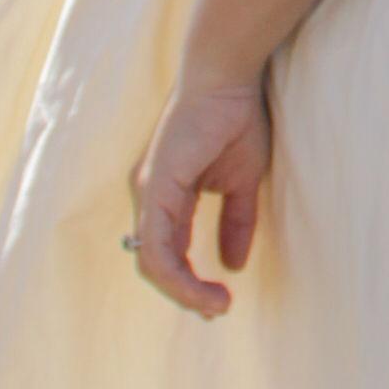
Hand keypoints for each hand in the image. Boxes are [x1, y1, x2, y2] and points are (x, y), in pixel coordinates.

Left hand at [126, 71, 274, 319]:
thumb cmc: (234, 118)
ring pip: (152, 263)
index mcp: (166, 195)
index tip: (218, 302)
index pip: (168, 251)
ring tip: (215, 305)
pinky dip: (177, 276)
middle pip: (155, 263)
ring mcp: (147, 193)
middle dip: (185, 294)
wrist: (227, 78)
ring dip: (183, 292)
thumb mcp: (241, 182)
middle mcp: (149, 197)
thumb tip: (232, 265)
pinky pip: (157, 248)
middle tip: (215, 310)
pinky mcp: (155, 188)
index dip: (189, 282)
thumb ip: (235, 222)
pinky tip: (203, 287)